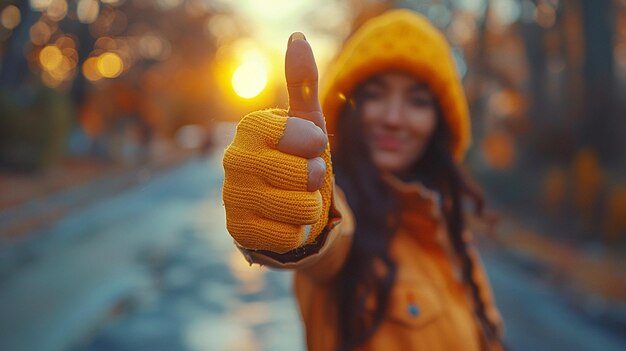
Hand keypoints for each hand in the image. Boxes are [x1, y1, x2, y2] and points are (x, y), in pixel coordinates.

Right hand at [222, 32, 332, 252]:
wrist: (284, 207)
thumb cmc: (298, 161)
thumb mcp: (307, 124)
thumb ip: (303, 84)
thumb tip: (297, 38)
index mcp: (250, 129)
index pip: (301, 136)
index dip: (316, 145)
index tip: (312, 146)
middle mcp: (234, 160)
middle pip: (303, 175)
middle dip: (316, 179)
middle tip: (306, 178)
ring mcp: (232, 196)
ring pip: (300, 207)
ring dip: (310, 206)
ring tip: (297, 199)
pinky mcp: (237, 230)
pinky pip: (288, 235)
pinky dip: (297, 230)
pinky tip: (284, 221)